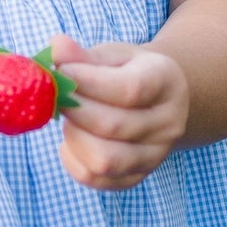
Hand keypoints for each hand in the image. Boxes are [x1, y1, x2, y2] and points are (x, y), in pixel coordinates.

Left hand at [48, 34, 191, 191]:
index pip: (131, 89)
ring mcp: (156, 155)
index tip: (63, 71)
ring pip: (104, 160)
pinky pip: (96, 180)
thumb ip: (83, 55)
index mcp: (166, 81)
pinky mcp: (137, 177)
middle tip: (59, 95)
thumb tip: (57, 46)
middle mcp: (168, 123)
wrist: (154, 101)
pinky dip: (72, 160)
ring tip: (70, 119)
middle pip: (113, 126)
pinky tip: (71, 140)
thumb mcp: (112, 55)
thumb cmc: (127, 72)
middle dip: (74, 110)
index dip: (88, 82)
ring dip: (74, 138)